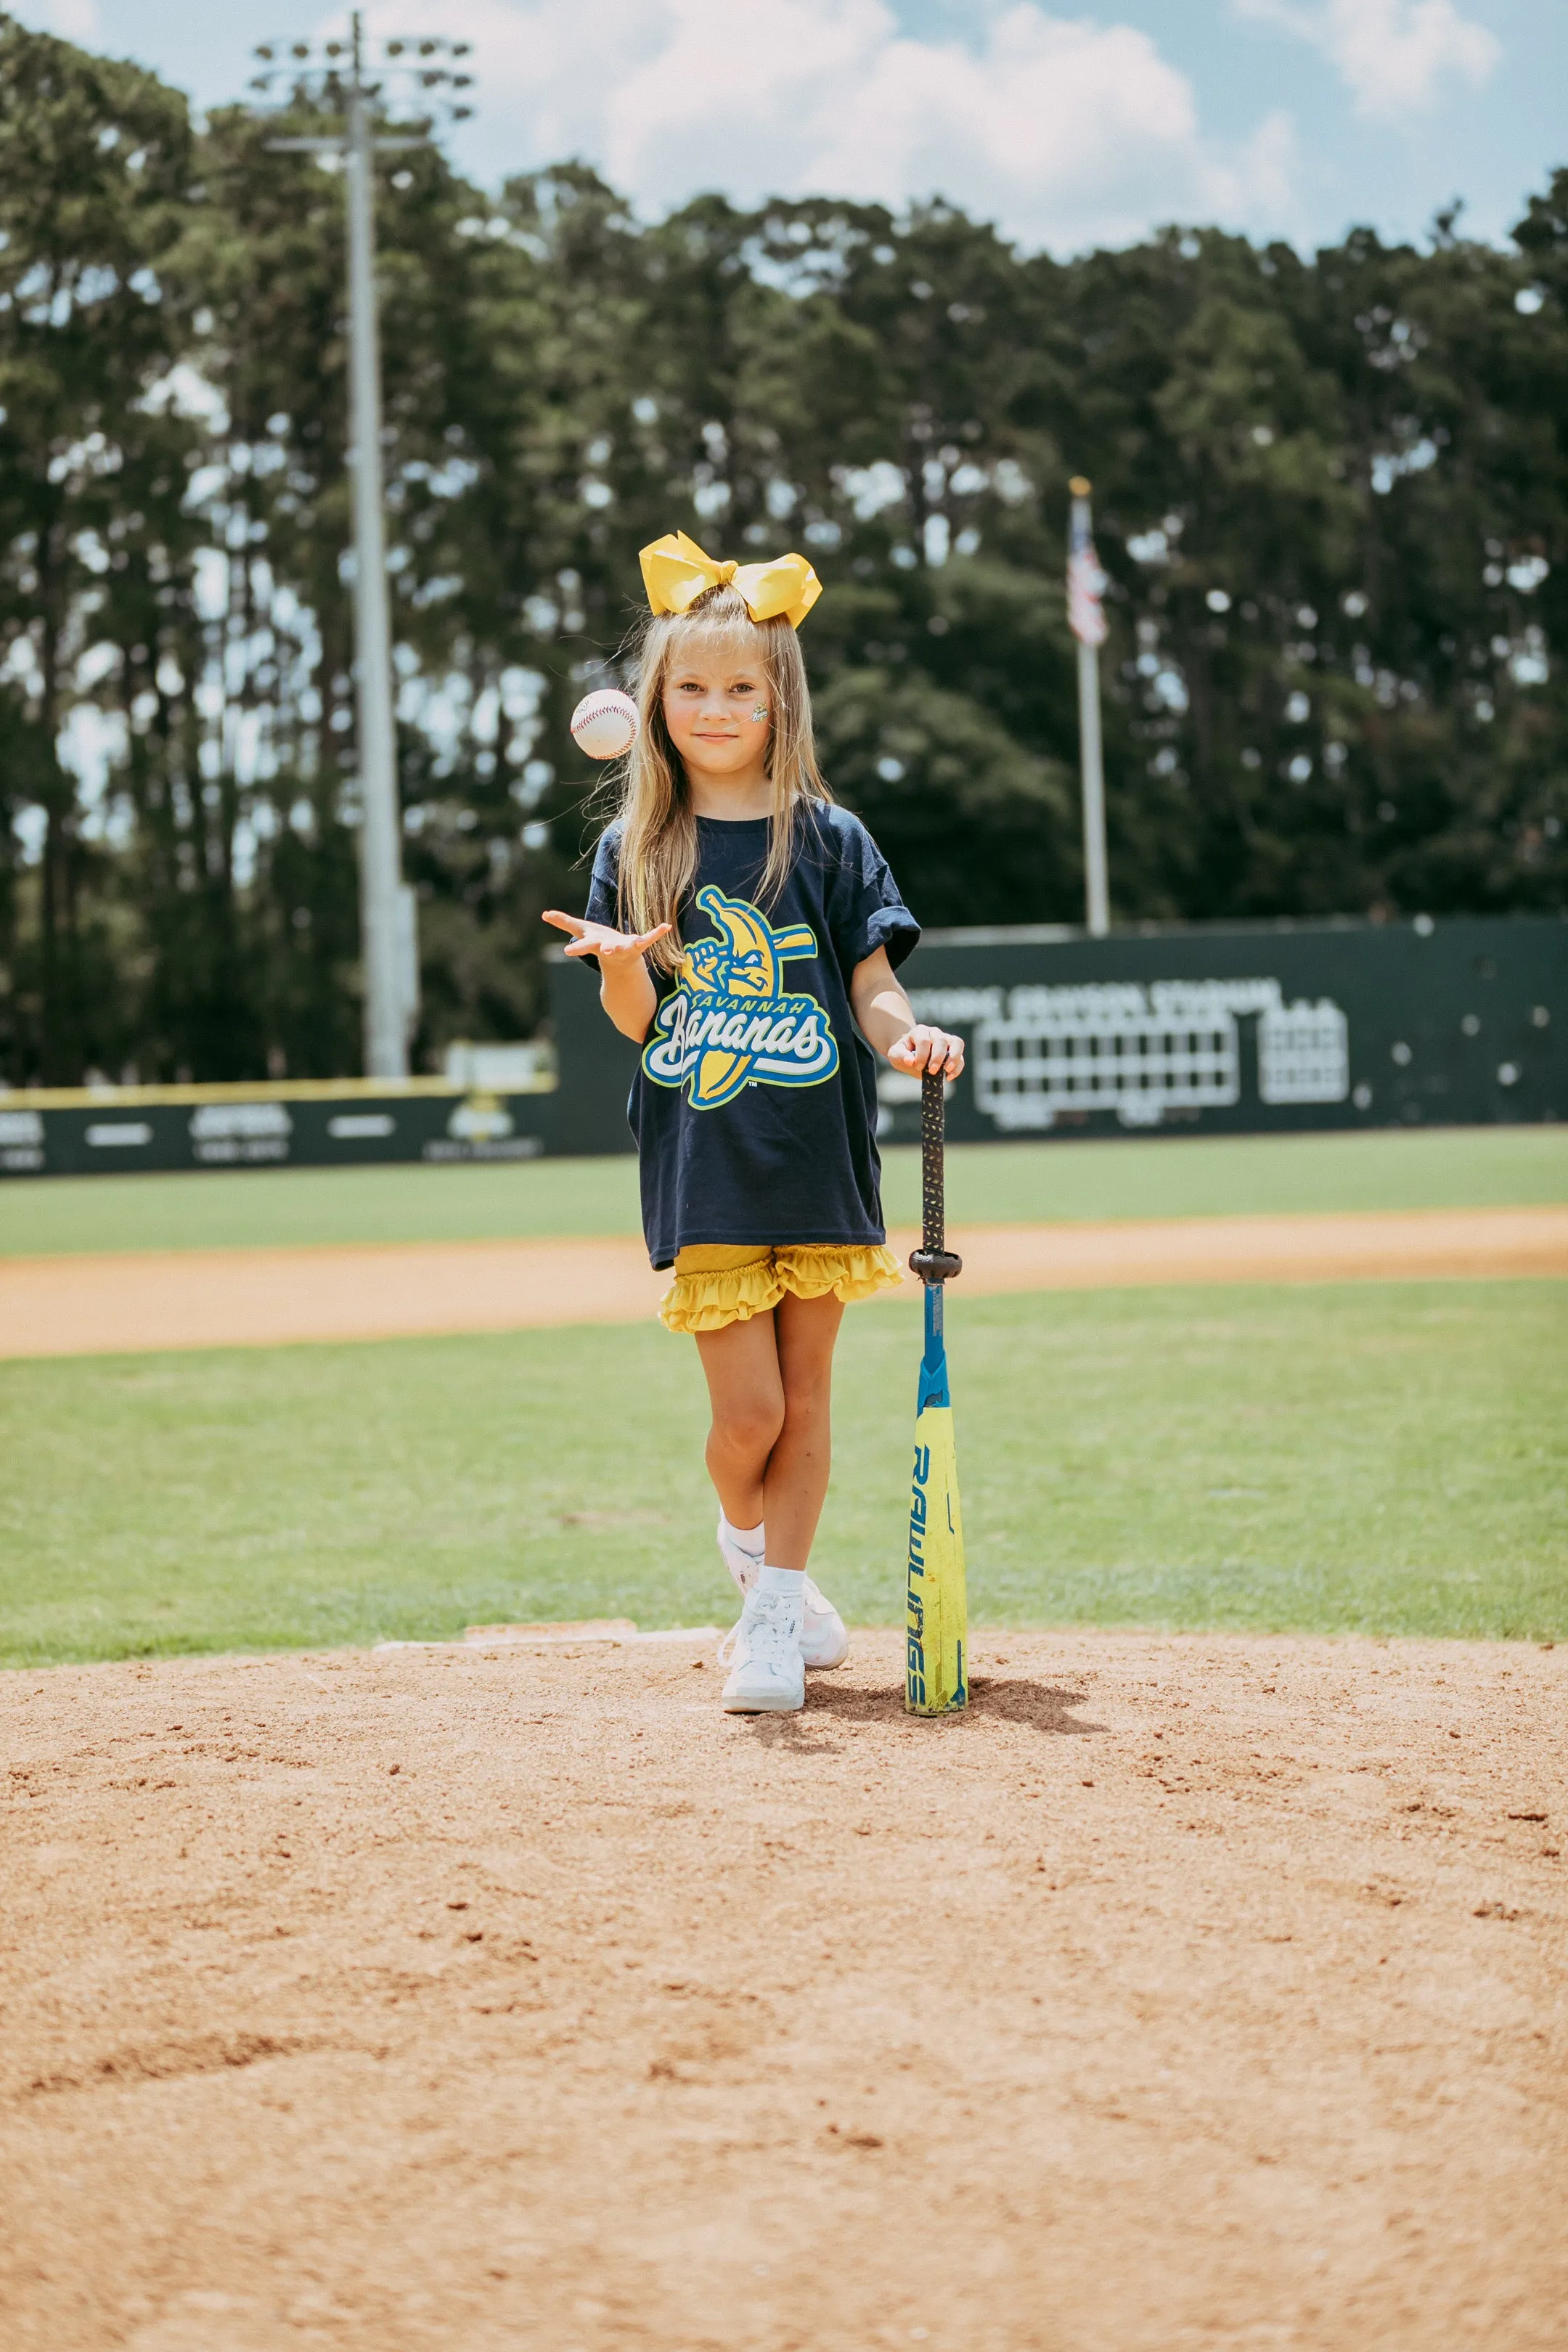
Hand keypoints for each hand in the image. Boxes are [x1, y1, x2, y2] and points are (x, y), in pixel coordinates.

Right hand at [542, 910, 672, 961]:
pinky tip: (666, 926)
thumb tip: (544, 914)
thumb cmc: (599, 942)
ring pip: (630, 946)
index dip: (577, 948)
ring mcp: (626, 948)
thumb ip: (564, 922)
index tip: (568, 952)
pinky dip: (657, 933)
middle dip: (606, 950)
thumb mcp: (582, 931)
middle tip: (606, 952)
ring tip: (637, 941)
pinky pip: (649, 939)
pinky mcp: (640, 945)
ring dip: (633, 944)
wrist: (620, 962)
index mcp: (595, 944)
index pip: (584, 946)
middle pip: (606, 949)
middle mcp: (610, 949)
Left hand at [886, 1024, 964, 1080]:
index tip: (918, 1066)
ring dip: (953, 1058)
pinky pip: (961, 1055)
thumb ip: (900, 1055)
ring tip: (946, 1070)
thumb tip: (910, 1060)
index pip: (924, 1040)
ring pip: (956, 1043)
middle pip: (941, 1040)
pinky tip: (949, 1077)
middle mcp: (934, 1033)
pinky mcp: (954, 1050)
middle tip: (931, 1071)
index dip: (922, 1055)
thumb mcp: (895, 1055)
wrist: (910, 1055)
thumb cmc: (903, 1054)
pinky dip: (958, 1067)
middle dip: (937, 1057)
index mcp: (920, 1032)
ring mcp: (946, 1039)